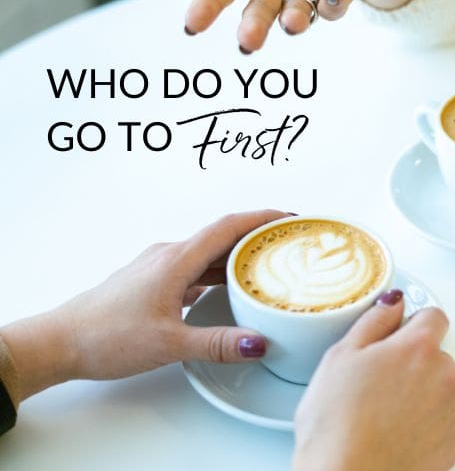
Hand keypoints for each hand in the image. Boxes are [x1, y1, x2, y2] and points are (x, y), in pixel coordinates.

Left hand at [0, 210, 288, 400]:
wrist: (58, 342)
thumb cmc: (105, 337)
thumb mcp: (170, 343)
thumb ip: (218, 343)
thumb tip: (259, 342)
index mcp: (175, 260)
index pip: (228, 227)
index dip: (262, 218)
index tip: (290, 217)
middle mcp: (168, 256)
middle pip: (221, 237)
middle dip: (256, 237)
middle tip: (288, 244)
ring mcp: (158, 267)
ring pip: (207, 254)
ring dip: (236, 257)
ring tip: (266, 266)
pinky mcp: (151, 282)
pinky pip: (193, 268)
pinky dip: (216, 272)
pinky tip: (228, 289)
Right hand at [293, 296, 454, 470]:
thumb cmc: (337, 424)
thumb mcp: (341, 356)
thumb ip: (375, 319)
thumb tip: (393, 301)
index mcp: (419, 347)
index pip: (433, 315)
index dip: (411, 324)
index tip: (396, 338)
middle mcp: (446, 374)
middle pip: (438, 354)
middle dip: (414, 362)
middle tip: (379, 383)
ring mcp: (454, 410)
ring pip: (443, 388)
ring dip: (423, 394)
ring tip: (385, 414)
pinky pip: (446, 421)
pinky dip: (429, 424)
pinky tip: (398, 432)